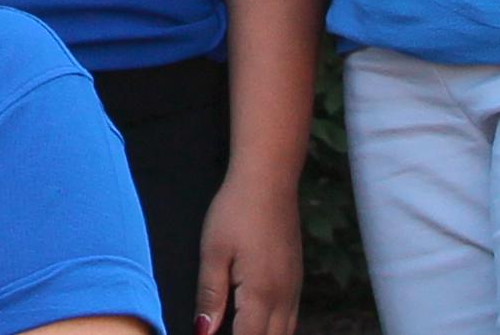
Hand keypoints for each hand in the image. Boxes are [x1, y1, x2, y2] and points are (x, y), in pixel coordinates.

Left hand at [194, 160, 302, 334]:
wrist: (269, 180)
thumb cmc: (235, 211)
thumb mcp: (213, 251)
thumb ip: (210, 295)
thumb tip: (203, 332)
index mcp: (260, 294)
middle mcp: (284, 298)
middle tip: (222, 331)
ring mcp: (294, 290)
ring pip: (285, 333)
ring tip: (240, 328)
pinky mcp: (297, 281)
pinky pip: (290, 319)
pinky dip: (275, 330)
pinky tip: (258, 324)